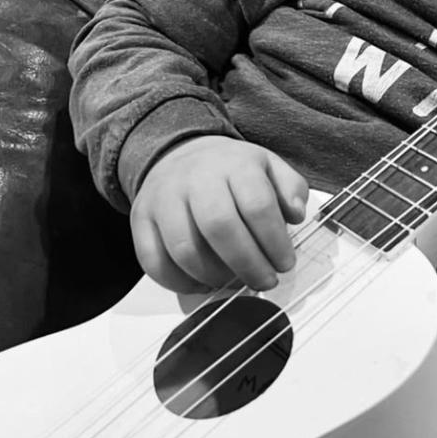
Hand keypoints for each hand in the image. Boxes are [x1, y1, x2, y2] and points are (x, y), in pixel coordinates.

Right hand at [130, 135, 308, 292]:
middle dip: (247, 264)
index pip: (257, 205)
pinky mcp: (140, 218)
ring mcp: (163, 198)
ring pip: (185, 249)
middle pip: (220, 227)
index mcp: (235, 164)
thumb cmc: (232, 170)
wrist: (181, 153)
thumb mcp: (270, 166)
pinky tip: (204, 284)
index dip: (274, 241)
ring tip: (235, 282)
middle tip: (265, 281)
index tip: (285, 264)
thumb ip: (291, 188)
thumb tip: (296, 214)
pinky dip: (179, 282)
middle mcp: (195, 178)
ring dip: (215, 276)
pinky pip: (153, 261)